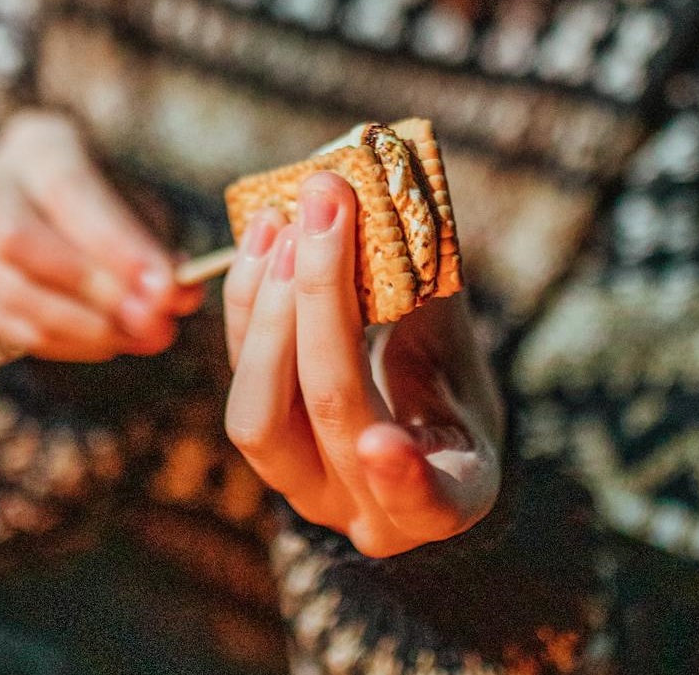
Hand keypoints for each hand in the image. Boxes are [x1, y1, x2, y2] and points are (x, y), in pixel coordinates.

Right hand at [0, 109, 203, 361]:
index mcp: (40, 143)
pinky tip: (102, 343)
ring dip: (80, 326)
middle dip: (91, 290)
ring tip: (138, 337)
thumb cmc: (111, 204)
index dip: (115, 244)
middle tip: (151, 322)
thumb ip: (158, 251)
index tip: (163, 287)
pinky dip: (53, 341)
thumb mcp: (142, 211)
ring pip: (6, 289)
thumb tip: (178, 297)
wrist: (67, 208)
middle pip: (18, 240)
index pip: (67, 189)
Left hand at [223, 172, 503, 556]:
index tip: (379, 442)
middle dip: (323, 301)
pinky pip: (239, 376)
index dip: (404, 477)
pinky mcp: (259, 440)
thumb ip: (433, 290)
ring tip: (289, 221)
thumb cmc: (447, 386)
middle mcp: (365, 508)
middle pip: (332, 413)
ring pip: (259, 411)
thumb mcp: (460, 349)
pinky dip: (246, 300)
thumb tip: (396, 191)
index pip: (428, 505)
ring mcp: (301, 482)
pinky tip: (265, 234)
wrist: (406, 416)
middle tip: (327, 211)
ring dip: (269, 304)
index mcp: (447, 498)